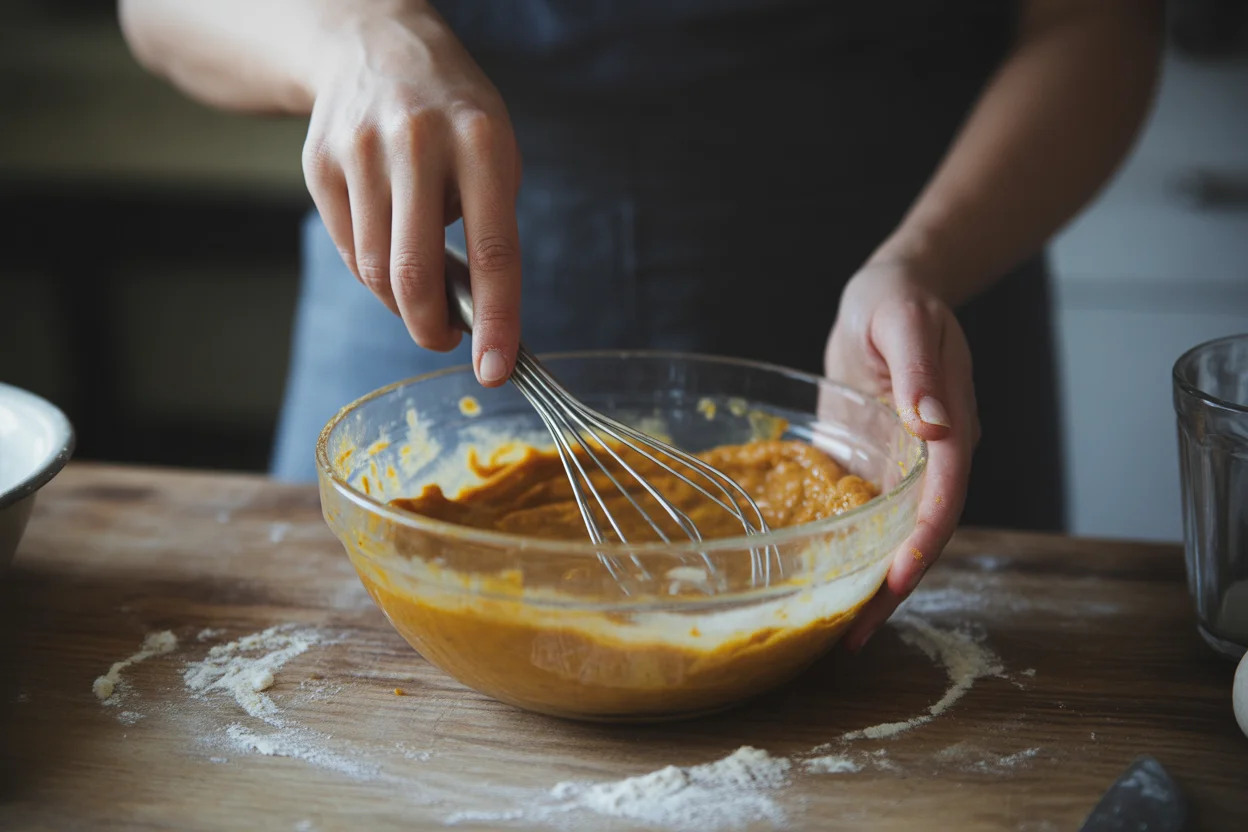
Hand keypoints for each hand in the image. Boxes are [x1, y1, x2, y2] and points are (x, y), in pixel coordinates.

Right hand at [302, 5, 521, 385]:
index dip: (496, 320)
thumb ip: (492, 228)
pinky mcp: (319, 164)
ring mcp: (360, 151)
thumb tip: (477, 316)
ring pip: (375, 271)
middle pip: (415, 273)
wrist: (373, 45)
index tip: (497, 370)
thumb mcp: (495, 153)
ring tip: (423, 288)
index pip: (493, 251)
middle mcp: (417, 142)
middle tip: (447, 340)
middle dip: (432, 327)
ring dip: (403, 302)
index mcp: (481, 141)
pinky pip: (349, 250)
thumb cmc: (453, 116)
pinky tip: (390, 245)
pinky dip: (373, 270)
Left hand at [823, 261, 980, 650]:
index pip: (943, 497)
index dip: (922, 543)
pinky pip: (867, 514)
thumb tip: (934, 425)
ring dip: (872, 580)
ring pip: (895, 534)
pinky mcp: (875, 462)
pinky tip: (821, 582)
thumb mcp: (905, 324)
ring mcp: (904, 464)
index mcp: (951, 427)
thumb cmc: (898, 301)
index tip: (896, 582)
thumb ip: (919, 373)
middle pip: (923, 533)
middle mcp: (933, 456)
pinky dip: (851, 550)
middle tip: (854, 636)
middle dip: (894, 586)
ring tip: (838, 629)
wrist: (890, 293)